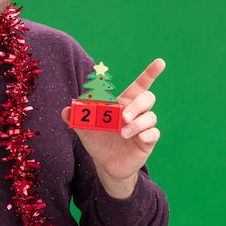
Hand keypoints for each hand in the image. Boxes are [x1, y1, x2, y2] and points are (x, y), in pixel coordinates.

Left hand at [61, 58, 166, 197]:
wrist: (104, 164)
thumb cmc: (97, 140)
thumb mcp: (83, 128)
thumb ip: (75, 117)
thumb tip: (65, 110)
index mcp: (123, 102)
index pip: (140, 84)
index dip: (150, 73)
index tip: (160, 62)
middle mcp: (136, 112)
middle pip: (147, 98)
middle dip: (136, 105)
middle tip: (122, 117)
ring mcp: (143, 126)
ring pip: (151, 116)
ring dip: (137, 123)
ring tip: (122, 133)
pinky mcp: (147, 141)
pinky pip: (154, 133)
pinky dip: (147, 134)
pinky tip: (138, 138)